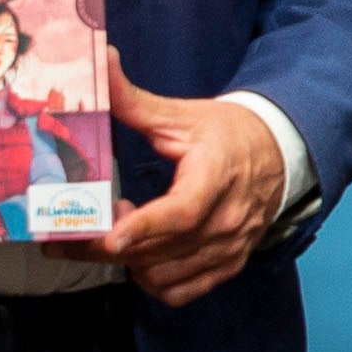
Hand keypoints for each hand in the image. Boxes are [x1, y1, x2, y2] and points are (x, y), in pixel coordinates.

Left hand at [60, 63, 283, 307]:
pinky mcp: (227, 266)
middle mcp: (227, 220)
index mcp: (216, 176)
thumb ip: (134, 98)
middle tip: (71, 231)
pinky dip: (152, 281)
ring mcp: (228, 248)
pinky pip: (180, 292)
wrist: (280, 156)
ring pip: (164, 275)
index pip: (182, 212)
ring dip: (129, 261)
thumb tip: (102, 59)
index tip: (110, 238)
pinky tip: (140, 253)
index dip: (144, 227)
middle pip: (160, 250)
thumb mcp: (181, 115)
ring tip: (115, 231)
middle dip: (107, 246)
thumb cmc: (226, 134)